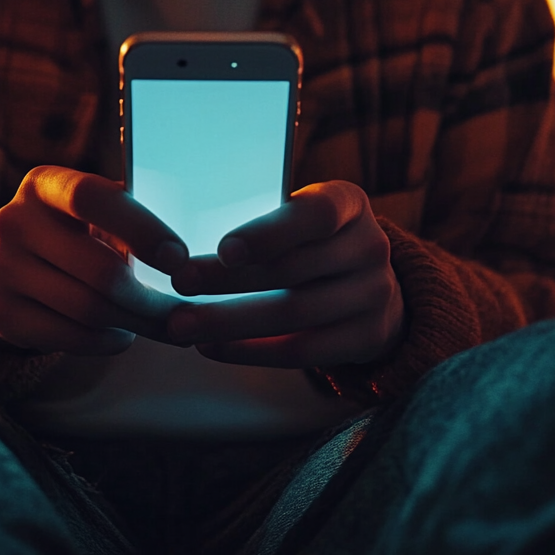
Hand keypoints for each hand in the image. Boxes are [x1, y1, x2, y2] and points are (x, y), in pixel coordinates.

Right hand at [0, 166, 188, 355]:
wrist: (18, 264)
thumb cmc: (79, 231)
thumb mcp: (97, 211)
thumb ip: (132, 218)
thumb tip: (183, 258)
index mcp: (43, 184)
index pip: (92, 198)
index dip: (141, 229)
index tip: (179, 259)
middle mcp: (13, 221)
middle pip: (100, 271)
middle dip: (150, 299)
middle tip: (179, 312)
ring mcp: (0, 268)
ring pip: (89, 309)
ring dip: (133, 323)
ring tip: (155, 322)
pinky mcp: (0, 312)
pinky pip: (70, 337)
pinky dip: (107, 341)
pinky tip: (122, 333)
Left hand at [166, 181, 404, 367]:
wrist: (370, 285)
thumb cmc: (312, 241)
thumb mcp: (302, 216)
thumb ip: (264, 221)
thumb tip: (183, 241)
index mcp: (349, 203)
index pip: (316, 215)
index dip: (270, 233)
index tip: (224, 250)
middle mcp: (370, 247)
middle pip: (294, 269)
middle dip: (228, 279)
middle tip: (179, 284)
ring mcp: (375, 295)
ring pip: (293, 313)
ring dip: (230, 321)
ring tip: (181, 324)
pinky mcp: (368, 338)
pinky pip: (302, 350)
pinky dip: (251, 350)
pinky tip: (212, 346)